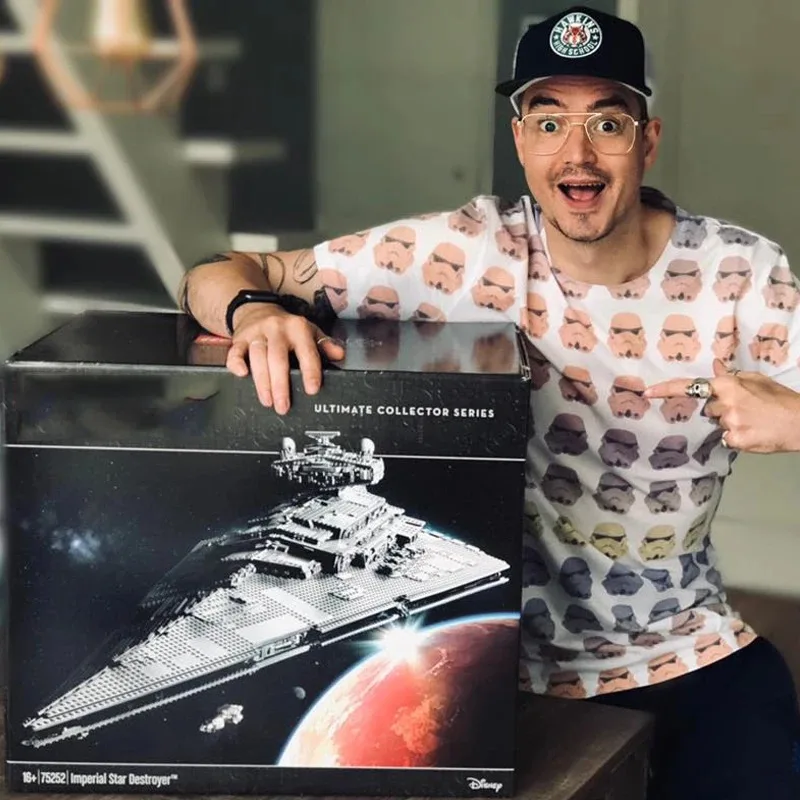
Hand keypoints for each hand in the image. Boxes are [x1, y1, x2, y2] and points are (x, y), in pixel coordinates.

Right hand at [225, 304, 344, 413]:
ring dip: (262, 382)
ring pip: (258, 358)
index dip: (310, 371)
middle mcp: (277, 329)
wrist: (258, 310)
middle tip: (283, 406)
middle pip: (278, 358)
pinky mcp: (240, 339)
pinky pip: (235, 351)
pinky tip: (242, 375)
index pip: (306, 352)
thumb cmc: (287, 328)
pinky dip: (236, 363)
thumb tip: (339, 355)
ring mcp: (257, 333)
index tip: (312, 389)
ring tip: (268, 401)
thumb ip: (325, 344)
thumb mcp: (310, 331)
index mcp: (298, 328)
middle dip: (281, 385)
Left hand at [645, 359, 799, 452]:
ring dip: (731, 423)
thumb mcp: (757, 380)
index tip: (647, 392)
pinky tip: (754, 432)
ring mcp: (729, 424)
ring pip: (719, 424)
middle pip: (709, 409)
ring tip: (754, 420)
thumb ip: (731, 376)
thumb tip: (714, 367)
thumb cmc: (780, 399)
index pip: (689, 387)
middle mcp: (724, 404)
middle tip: (747, 409)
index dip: (666, 390)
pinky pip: (727, 439)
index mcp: (728, 385)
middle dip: (722, 409)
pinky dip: (737, 438)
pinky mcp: (735, 441)